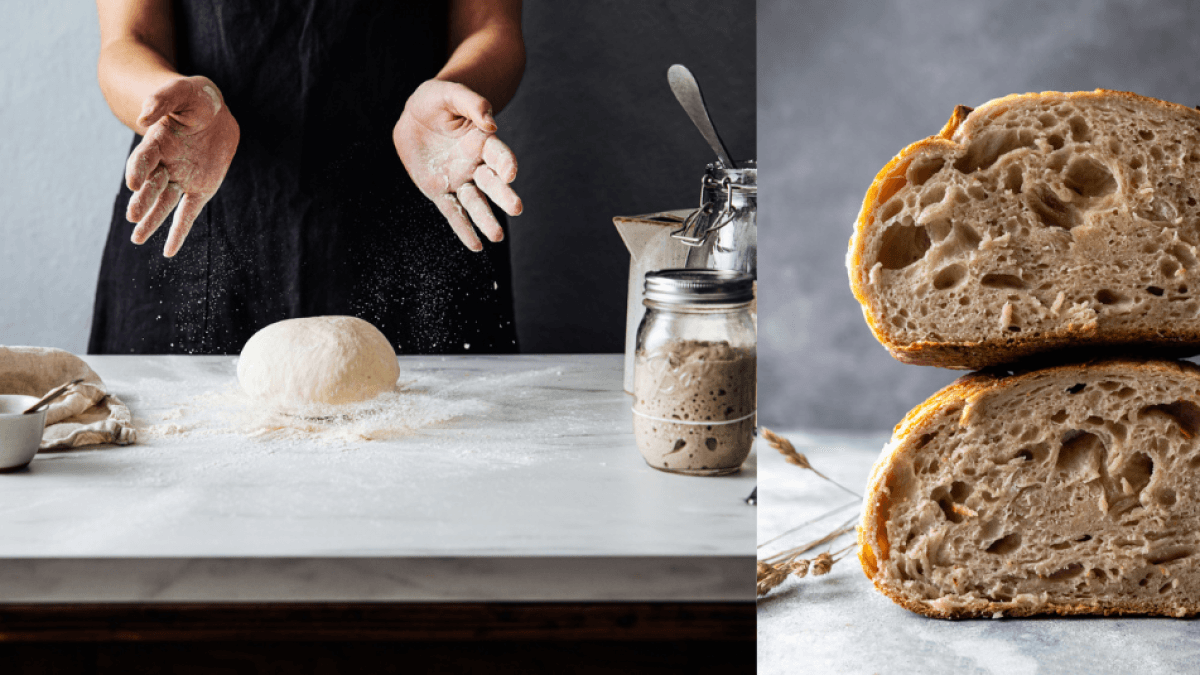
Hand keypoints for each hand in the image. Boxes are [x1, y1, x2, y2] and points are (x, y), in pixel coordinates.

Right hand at [125, 75, 238, 256]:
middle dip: (142, 201)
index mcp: (158, 142)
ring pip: (164, 203)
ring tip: (137, 239)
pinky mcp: (200, 190)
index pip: (144, 158)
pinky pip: (188, 214)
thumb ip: (163, 100)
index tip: (132, 182)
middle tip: (132, 217)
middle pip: (151, 185)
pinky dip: (179, 232)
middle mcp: (165, 164)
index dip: (138, 169)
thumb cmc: (195, 98)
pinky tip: (169, 252)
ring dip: (152, 221)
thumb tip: (145, 118)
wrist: (214, 113)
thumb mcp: (183, 92)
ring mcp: (181, 178)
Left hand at [393, 80, 522, 250]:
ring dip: (486, 219)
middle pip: (491, 182)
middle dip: (503, 195)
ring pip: (475, 202)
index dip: (506, 163)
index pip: (499, 154)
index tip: (509, 174)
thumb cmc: (435, 101)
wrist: (414, 117)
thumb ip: (471, 104)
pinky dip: (463, 229)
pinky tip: (476, 246)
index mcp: (481, 140)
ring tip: (496, 236)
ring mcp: (459, 179)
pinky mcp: (440, 191)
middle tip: (516, 208)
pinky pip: (452, 212)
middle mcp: (474, 163)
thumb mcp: (449, 93)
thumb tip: (490, 123)